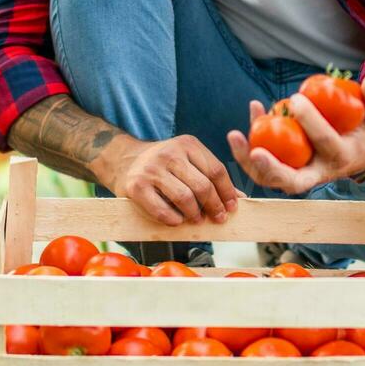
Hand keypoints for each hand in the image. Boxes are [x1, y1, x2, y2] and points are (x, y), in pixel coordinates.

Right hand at [90, 134, 239, 226]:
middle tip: (218, 218)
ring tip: (196, 219)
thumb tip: (239, 199)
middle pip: (203, 186)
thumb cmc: (164, 166)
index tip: (232, 208)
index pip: (216, 170)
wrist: (125, 160)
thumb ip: (212, 177)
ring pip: (184, 199)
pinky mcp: (136, 186)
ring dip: (194, 215)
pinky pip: (162, 210)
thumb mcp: (188, 162)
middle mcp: (170, 153)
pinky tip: (177, 221)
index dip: (227, 192)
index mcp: (188, 144)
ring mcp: (152, 169)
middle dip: (214, 206)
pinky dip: (174, 220)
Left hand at [228, 76, 364, 194]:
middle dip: (273, 168)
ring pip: (270, 180)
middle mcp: (318, 174)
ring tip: (234, 136)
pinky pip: (262, 166)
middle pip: (293, 181)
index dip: (312, 123)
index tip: (296, 98)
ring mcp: (298, 178)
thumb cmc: (360, 130)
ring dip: (248, 163)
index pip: (325, 143)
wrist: (355, 154)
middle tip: (255, 149)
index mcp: (340, 158)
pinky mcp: (283, 174)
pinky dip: (248, 149)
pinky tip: (251, 115)